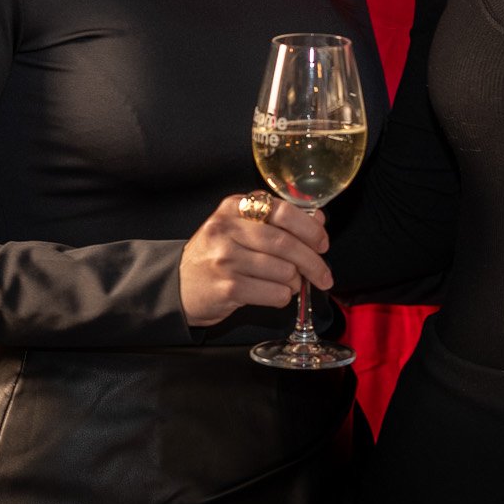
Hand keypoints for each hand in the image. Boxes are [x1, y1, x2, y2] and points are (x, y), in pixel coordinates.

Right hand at [179, 195, 332, 327]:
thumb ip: (277, 221)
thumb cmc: (217, 255)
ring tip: (290, 283)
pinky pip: (274, 293)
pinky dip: (283, 296)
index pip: (283, 211)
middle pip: (286, 243)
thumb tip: (318, 219)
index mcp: (233, 207)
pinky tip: (276, 294)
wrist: (180, 285)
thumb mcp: (240, 228)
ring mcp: (225, 259)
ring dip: (296, 282)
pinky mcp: (228, 288)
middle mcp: (226, 229)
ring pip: (283, 271)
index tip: (322, 242)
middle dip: (313, 262)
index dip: (309, 228)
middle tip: (323, 274)